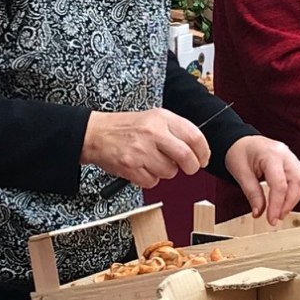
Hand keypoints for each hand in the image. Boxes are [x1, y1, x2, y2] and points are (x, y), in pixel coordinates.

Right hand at [82, 109, 210, 187]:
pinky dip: (150, 179)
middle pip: (186, 157)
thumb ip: (175, 131)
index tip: (203, 158)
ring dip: (166, 172)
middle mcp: (153, 132)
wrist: (96, 134)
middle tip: (189, 168)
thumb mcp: (153, 119)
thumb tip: (197, 150)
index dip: (204, 151)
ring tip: (153, 161)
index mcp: (161, 118)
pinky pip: (152, 181)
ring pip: (170, 172)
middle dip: (192, 167)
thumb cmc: (127, 127)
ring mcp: (141, 151)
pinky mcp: (131, 167)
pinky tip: (141, 167)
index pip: (194, 136)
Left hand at [223, 137, 299, 224]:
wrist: (240, 141)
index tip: (271, 220)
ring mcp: (290, 156)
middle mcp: (285, 154)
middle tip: (276, 217)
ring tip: (280, 211)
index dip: (277, 205)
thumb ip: (252, 193)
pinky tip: (285, 201)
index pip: (280, 184)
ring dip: (294, 199)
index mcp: (271, 154)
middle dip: (289, 203)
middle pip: (297, 182)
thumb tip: (259, 213)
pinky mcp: (292, 162)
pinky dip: (295, 192)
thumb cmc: (239, 152)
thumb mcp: (240, 173)